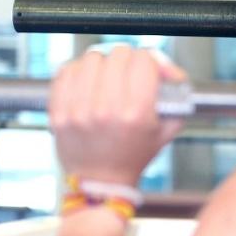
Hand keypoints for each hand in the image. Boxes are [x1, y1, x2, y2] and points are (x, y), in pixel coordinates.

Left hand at [48, 47, 186, 186]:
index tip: (146, 69)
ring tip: (105, 77)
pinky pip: (66, 71)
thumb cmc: (135, 153)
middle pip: (118, 55)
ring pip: (92, 59)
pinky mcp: (59, 111)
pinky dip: (78, 71)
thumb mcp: (168, 127)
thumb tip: (167, 67)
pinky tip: (86, 82)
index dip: (149, 61)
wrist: (102, 180)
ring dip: (101, 64)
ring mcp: (79, 110)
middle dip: (126, 60)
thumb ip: (176, 93)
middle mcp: (107, 110)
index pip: (143, 60)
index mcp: (136, 113)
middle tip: (127, 71)